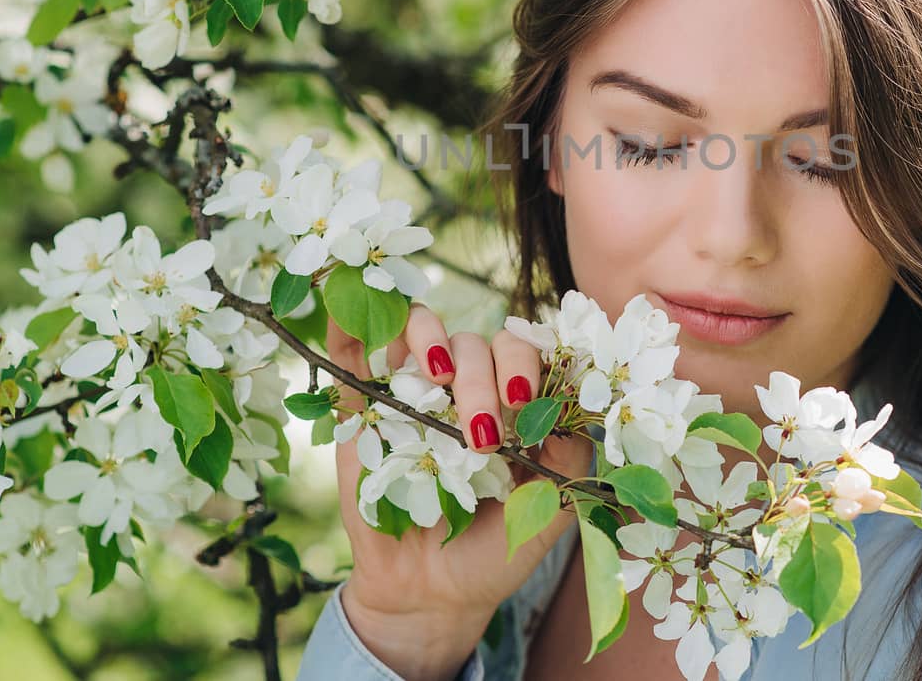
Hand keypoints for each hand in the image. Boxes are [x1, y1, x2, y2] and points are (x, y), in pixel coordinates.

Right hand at [327, 302, 591, 680]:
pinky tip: (365, 328)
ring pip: (423, 328)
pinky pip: (351, 348)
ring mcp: (412, 392)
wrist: (430, 597)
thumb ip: (569, 455)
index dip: (531, 362)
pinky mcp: (362, 408)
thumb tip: (570, 405)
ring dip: (433, 340)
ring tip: (439, 377)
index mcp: (514, 403)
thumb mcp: (549, 508)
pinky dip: (351, 324)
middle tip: (481, 436)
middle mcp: (466, 387)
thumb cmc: (495, 549)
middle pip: (479, 343)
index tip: (526, 402)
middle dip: (485, 378)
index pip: (529, 351)